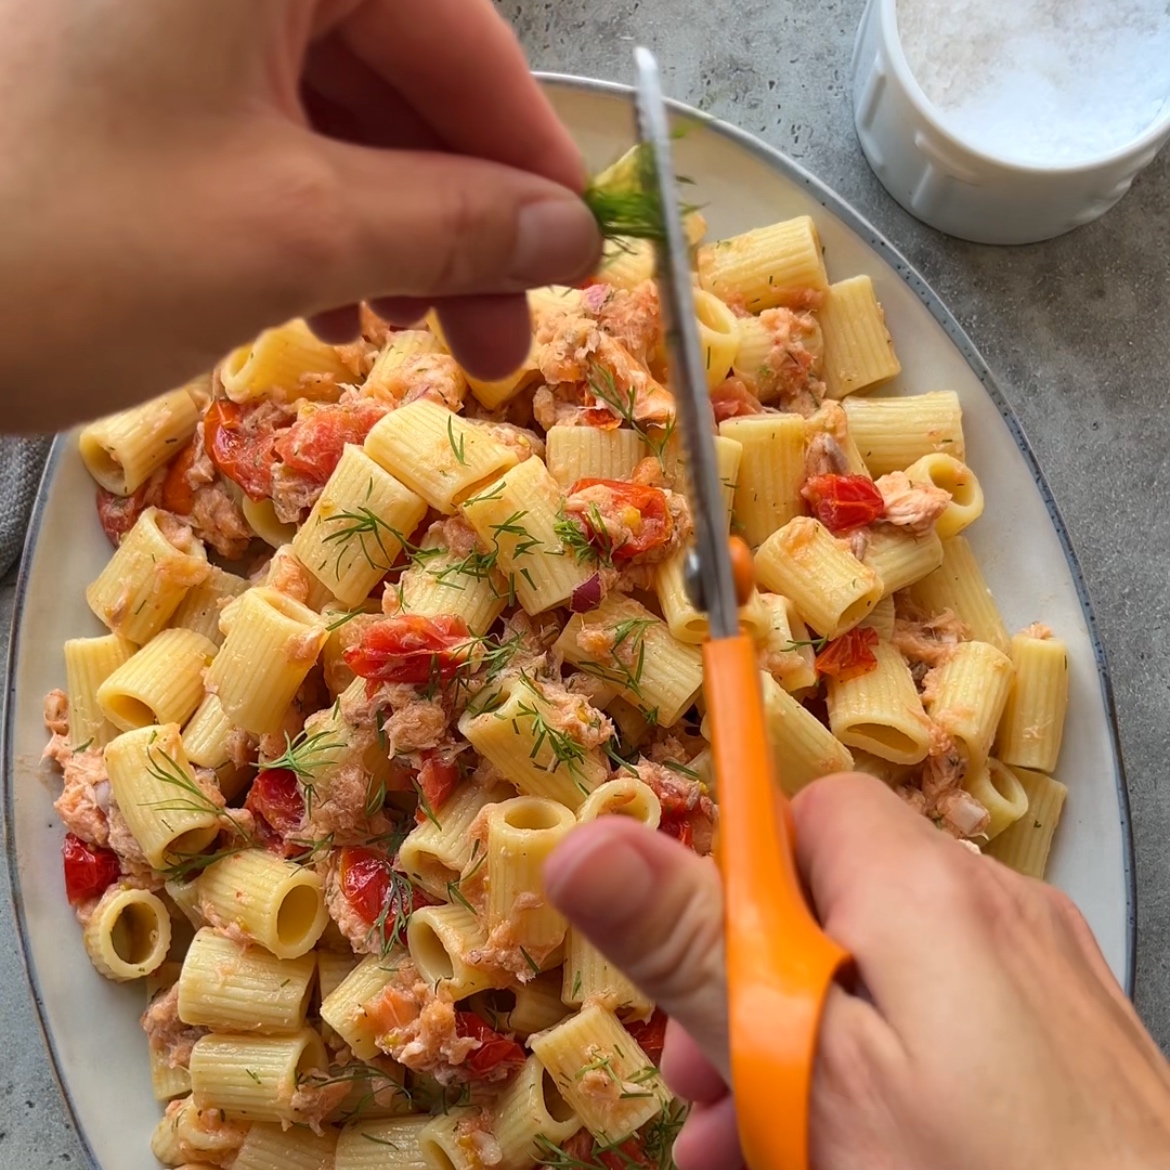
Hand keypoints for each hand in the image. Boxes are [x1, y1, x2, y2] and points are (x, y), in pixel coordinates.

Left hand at [0, 0, 598, 429]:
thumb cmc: (60, 240)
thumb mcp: (287, 232)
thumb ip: (449, 222)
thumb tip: (567, 236)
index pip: (460, 30)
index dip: (529, 158)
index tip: (580, 255)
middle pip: (400, 73)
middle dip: (459, 217)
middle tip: (501, 336)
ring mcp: (163, 16)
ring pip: (335, 113)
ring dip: (391, 231)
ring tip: (407, 333)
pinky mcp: (124, 74)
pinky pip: (261, 132)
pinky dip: (311, 222)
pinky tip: (325, 306)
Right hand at [545, 772, 1169, 1169]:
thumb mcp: (803, 1070)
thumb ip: (693, 947)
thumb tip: (585, 842)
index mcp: (921, 887)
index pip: (805, 804)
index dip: (734, 869)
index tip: (694, 953)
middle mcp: (991, 904)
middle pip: (835, 895)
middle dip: (753, 979)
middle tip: (705, 1076)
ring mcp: (1040, 972)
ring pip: (883, 968)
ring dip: (805, 1037)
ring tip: (752, 1138)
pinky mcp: (1068, 1036)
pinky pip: (946, 1017)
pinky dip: (882, 1060)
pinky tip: (848, 1143)